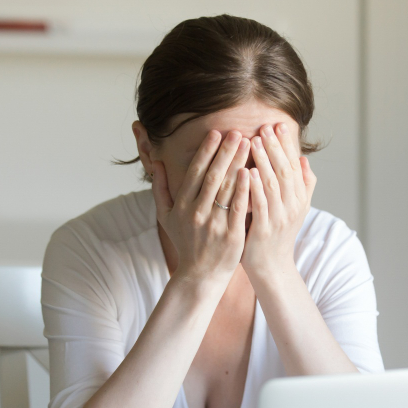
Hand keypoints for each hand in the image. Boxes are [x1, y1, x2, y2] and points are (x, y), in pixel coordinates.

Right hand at [152, 130, 251, 285]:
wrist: (199, 275)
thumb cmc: (185, 243)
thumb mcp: (166, 217)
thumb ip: (160, 189)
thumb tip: (156, 162)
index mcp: (183, 206)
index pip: (195, 173)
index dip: (206, 151)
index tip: (216, 133)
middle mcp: (197, 213)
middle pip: (213, 176)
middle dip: (225, 152)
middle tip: (237, 132)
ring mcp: (215, 225)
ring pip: (227, 189)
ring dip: (237, 164)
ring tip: (248, 145)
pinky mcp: (231, 235)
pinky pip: (238, 209)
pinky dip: (244, 190)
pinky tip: (251, 173)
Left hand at [242, 123, 317, 280]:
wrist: (271, 266)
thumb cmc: (277, 234)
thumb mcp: (294, 208)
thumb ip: (302, 185)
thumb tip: (304, 159)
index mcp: (299, 198)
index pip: (294, 166)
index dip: (286, 145)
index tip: (278, 126)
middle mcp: (292, 206)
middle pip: (284, 171)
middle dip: (274, 148)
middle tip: (264, 127)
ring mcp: (279, 218)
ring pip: (273, 185)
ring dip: (263, 161)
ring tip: (253, 141)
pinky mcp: (265, 230)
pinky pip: (260, 205)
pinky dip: (255, 188)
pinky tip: (247, 172)